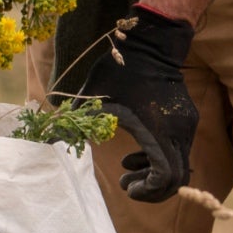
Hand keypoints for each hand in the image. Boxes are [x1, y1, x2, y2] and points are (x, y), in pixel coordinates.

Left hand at [82, 5, 199, 201]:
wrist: (153, 42)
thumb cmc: (121, 69)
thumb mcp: (93, 98)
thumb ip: (71, 124)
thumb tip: (45, 142)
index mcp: (158, 130)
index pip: (165, 177)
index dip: (148, 190)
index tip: (126, 188)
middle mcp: (178, 132)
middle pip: (176, 178)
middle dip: (151, 188)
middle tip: (126, 185)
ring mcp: (187, 125)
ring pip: (178, 165)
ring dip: (153, 172)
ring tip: (126, 167)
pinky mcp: (187, 119)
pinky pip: (178, 150)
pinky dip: (158, 157)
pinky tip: (137, 151)